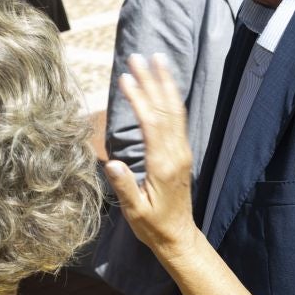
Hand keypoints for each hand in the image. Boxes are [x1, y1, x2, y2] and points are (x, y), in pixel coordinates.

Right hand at [103, 53, 198, 257]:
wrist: (178, 236)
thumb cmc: (153, 226)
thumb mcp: (135, 211)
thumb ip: (125, 187)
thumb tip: (113, 163)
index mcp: (163, 166)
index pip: (151, 124)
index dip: (139, 99)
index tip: (126, 78)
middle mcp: (176, 154)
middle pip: (165, 110)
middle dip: (152, 81)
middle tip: (138, 57)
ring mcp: (182, 152)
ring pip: (175, 111)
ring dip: (164, 84)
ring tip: (156, 59)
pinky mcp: (182, 153)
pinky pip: (179, 119)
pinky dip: (171, 98)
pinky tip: (165, 85)